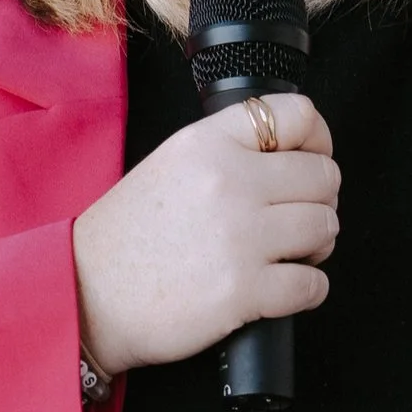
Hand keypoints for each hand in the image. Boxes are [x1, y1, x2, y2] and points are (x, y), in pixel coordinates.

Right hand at [72, 95, 338, 375]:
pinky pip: (313, 285)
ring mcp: (239, 237)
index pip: (299, 115)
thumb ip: (227, 152)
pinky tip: (284, 288)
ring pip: (324, 227)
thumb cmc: (126, 238)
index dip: (319, 141)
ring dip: (317, 244)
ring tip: (290, 254)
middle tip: (298, 220)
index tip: (312, 161)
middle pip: (324, 176)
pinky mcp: (244, 290)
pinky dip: (308, 289)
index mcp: (208, 143)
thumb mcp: (170, 165)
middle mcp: (229, 182)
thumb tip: (290, 159)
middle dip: (319, 200)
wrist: (86, 296)